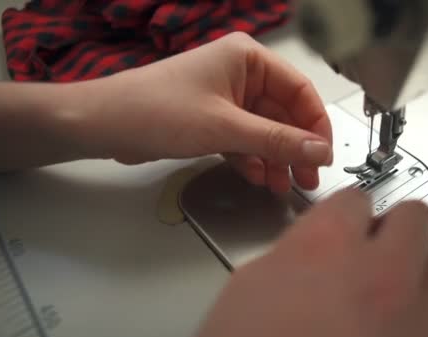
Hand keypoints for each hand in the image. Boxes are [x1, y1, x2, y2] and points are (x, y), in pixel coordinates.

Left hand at [75, 32, 331, 192]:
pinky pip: (244, 140)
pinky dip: (252, 159)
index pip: (299, 91)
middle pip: (283, 114)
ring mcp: (226, 98)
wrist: (102, 124)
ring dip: (274, 158)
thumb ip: (277, 140)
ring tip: (280, 187)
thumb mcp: (225, 127)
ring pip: (265, 131)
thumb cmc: (160, 112)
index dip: (315, 125)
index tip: (325, 157)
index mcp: (248, 59)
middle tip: (306, 180)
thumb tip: (321, 151)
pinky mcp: (212, 120)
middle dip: (294, 148)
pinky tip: (256, 178)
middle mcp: (241, 74)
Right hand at [194, 190, 427, 336]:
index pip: (355, 199)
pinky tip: (409, 324)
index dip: (347, 213)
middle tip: (378, 246)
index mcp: (327, 245)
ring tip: (404, 282)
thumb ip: (296, 252)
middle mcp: (380, 271)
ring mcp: (416, 314)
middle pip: (416, 216)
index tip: (345, 223)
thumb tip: (317, 246)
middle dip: (395, 227)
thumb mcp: (250, 287)